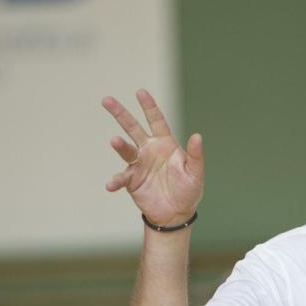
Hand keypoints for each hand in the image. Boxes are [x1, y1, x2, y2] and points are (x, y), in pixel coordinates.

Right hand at [102, 89, 203, 225]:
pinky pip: (121, 178)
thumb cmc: (188, 190)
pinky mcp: (131, 180)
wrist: (176, 213)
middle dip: (121, 114)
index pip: (156, 120)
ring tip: (114, 141)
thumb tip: (198, 136)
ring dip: (119, 145)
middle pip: (133, 128)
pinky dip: (115, 181)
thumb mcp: (195, 172)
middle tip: (107, 100)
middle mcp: (149, 150)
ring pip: (125, 150)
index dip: (149, 106)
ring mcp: (138, 164)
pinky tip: (111, 185)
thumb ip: (195, 155)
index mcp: (165, 144)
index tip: (140, 92)